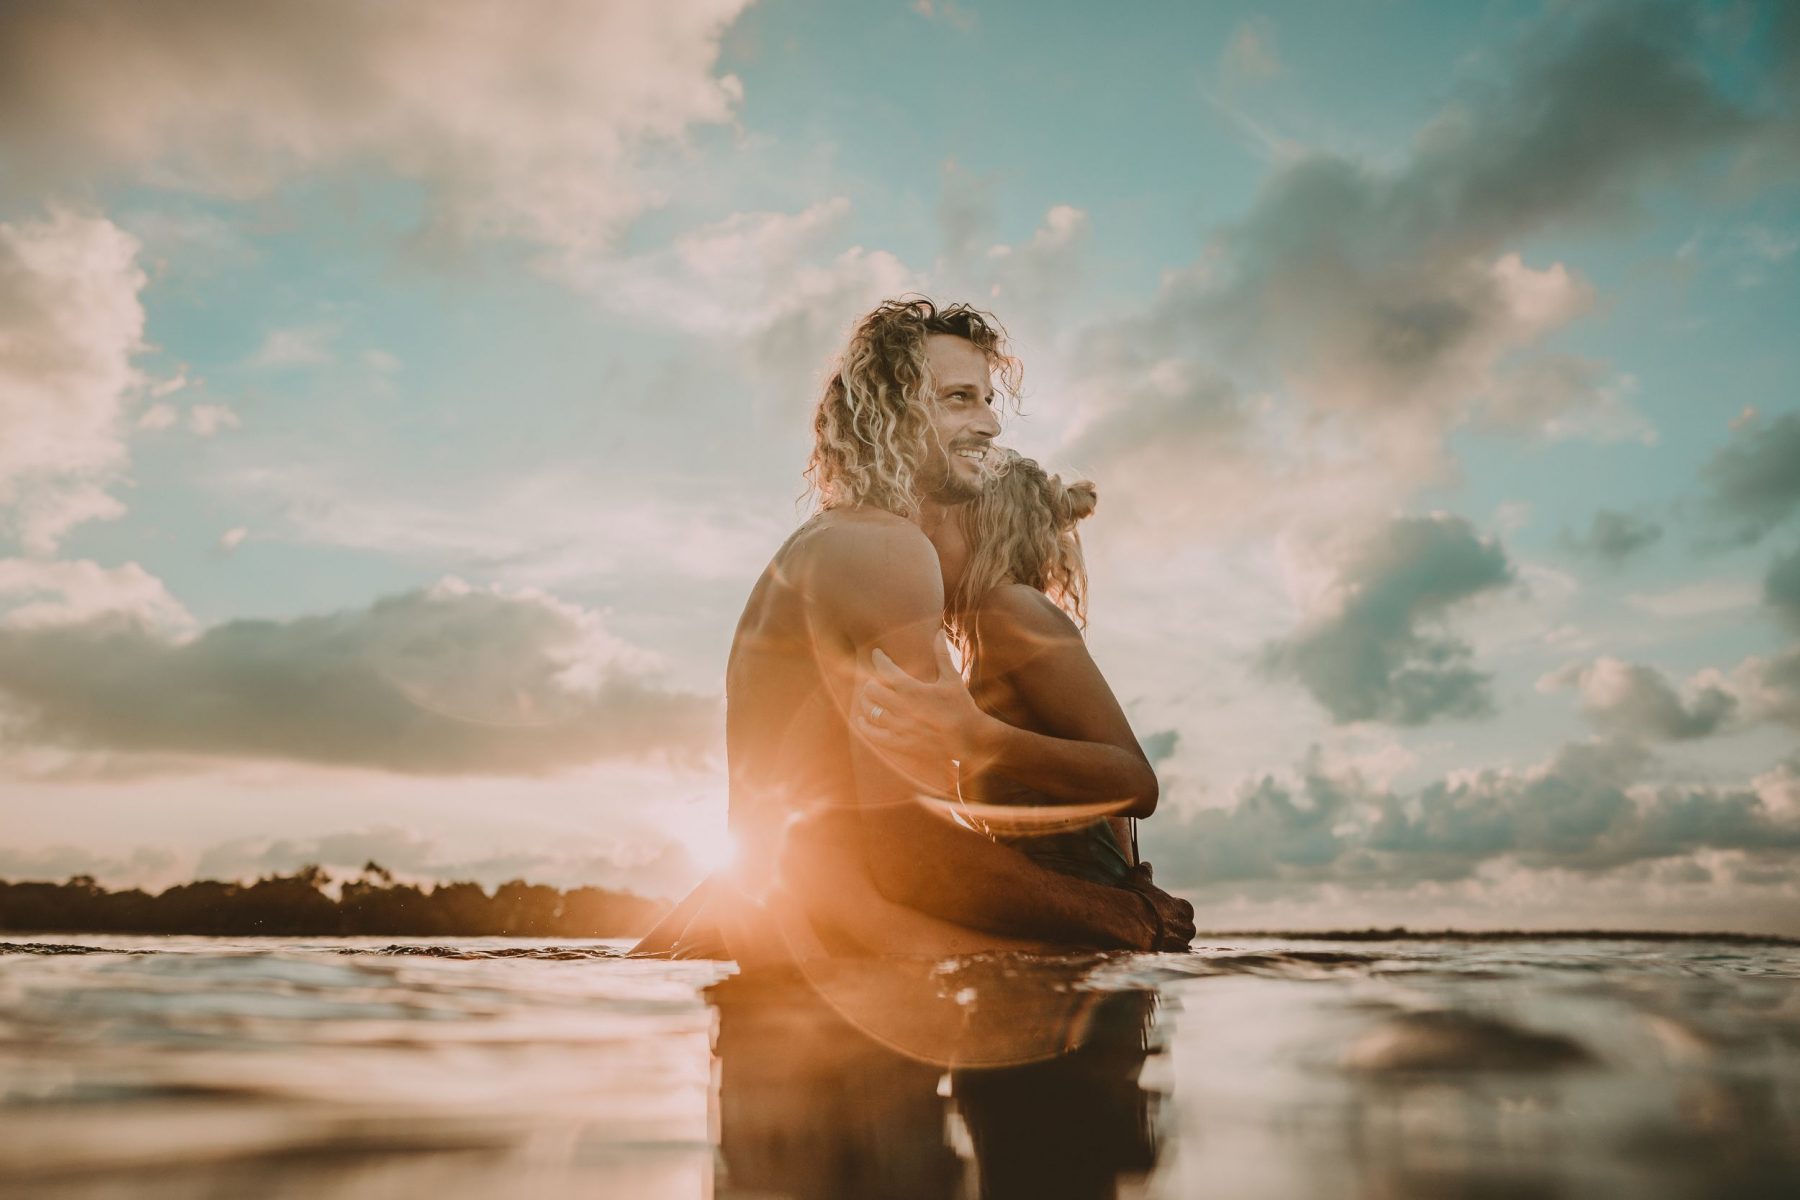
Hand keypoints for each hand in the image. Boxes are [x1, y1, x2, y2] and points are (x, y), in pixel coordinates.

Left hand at [855, 633, 992, 765]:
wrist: (970, 739)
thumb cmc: (962, 707)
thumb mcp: (953, 679)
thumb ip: (942, 655)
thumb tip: (939, 632)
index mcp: (913, 689)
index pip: (885, 669)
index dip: (878, 658)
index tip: (877, 654)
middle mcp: (902, 707)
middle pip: (870, 689)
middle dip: (870, 681)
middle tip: (874, 678)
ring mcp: (899, 726)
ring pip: (869, 710)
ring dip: (866, 701)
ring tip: (868, 696)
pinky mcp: (900, 743)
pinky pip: (873, 734)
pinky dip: (864, 725)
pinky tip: (862, 720)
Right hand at [1121, 862, 1194, 951]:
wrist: (1133, 924)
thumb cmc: (1138, 900)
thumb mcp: (1140, 880)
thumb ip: (1145, 872)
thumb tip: (1146, 864)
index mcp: (1184, 908)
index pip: (1184, 910)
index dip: (1173, 912)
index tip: (1162, 913)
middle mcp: (1187, 926)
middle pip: (1185, 929)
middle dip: (1174, 929)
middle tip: (1157, 928)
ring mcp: (1181, 943)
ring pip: (1179, 944)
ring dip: (1170, 943)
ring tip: (1153, 941)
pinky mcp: (1172, 956)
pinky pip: (1172, 956)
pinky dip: (1165, 954)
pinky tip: (1153, 951)